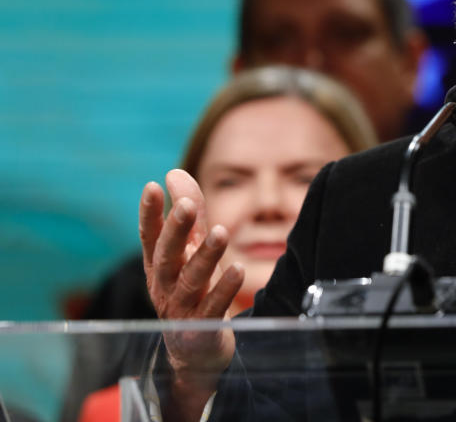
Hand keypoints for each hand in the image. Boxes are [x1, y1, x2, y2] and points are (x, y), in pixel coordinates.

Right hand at [139, 169, 243, 416]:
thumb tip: (176, 173)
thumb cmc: (193, 292)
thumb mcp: (191, 252)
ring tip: (222, 232)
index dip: (149, 212)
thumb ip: (190, 216)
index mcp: (159, 265)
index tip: (152, 186)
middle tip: (187, 205)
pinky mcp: (201, 328)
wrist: (196, 351)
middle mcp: (165, 285)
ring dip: (206, 255)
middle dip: (176, 229)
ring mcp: (181, 308)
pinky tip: (237, 269)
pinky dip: (224, 288)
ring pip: (190, 279)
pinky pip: (213, 306)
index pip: (150, 235)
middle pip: (166, 255)